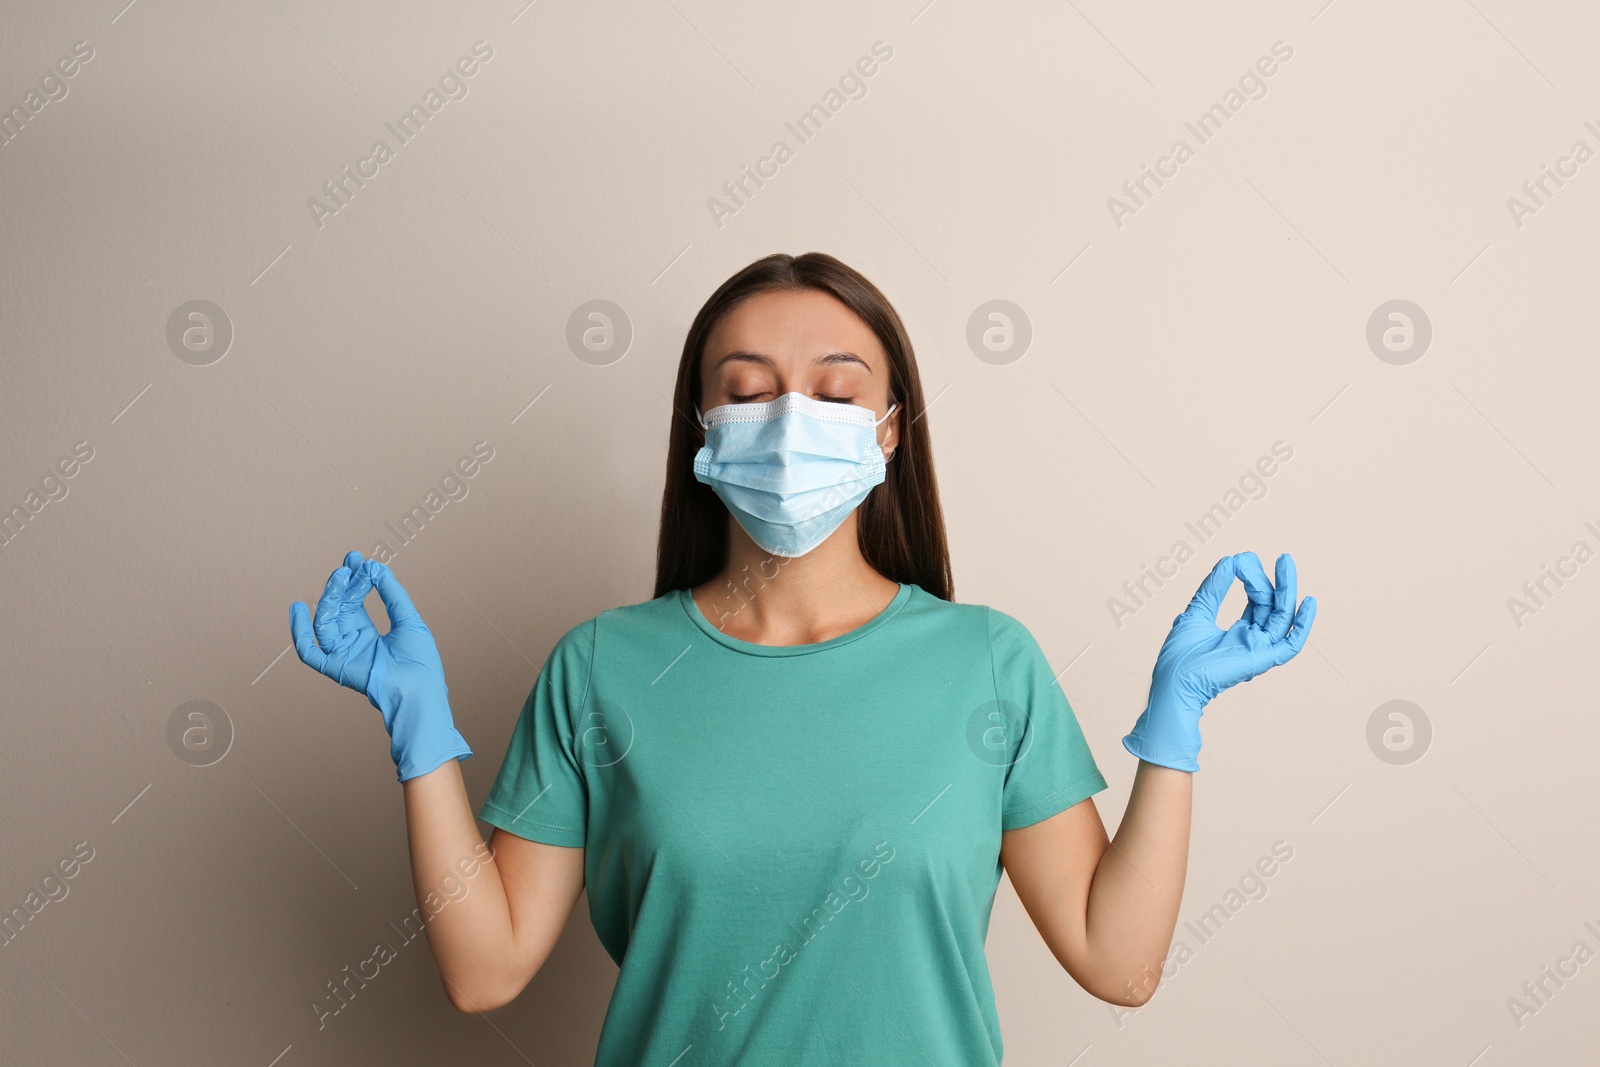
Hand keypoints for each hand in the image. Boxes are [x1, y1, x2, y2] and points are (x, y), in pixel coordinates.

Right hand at [289, 550, 471, 780]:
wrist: (419, 689)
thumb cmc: (419, 661)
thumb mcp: (407, 619)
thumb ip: (391, 593)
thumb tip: (375, 567)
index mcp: (368, 635)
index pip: (354, 602)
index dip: (353, 580)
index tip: (356, 559)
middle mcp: (352, 644)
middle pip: (338, 609)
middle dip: (341, 586)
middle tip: (348, 564)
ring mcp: (343, 655)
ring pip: (325, 623)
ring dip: (329, 599)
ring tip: (338, 576)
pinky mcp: (335, 668)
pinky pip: (309, 652)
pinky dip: (300, 632)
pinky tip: (298, 608)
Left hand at [1121, 551, 1315, 772]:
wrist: (1175, 680)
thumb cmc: (1181, 654)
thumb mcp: (1198, 610)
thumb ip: (1214, 587)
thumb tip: (1230, 561)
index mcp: (1239, 632)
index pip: (1257, 601)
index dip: (1253, 579)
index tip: (1242, 561)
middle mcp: (1253, 640)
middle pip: (1274, 606)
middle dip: (1280, 581)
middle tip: (1283, 557)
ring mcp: (1259, 649)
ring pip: (1283, 617)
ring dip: (1288, 590)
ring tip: (1286, 563)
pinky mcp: (1262, 659)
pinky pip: (1291, 644)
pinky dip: (1303, 625)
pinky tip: (1309, 602)